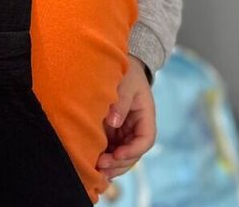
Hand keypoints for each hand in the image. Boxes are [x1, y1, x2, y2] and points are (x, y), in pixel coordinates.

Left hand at [97, 56, 156, 179]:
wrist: (118, 67)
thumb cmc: (125, 72)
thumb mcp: (126, 82)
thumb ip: (121, 100)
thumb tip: (114, 122)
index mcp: (145, 116)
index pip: (146, 139)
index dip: (133, 150)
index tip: (117, 154)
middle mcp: (136, 128)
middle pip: (133, 154)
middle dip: (119, 163)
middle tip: (101, 166)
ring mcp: (124, 133)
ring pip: (122, 157)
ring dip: (111, 167)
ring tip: (95, 172)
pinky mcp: (112, 133)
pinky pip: (110, 151)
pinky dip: (104, 160)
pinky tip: (92, 166)